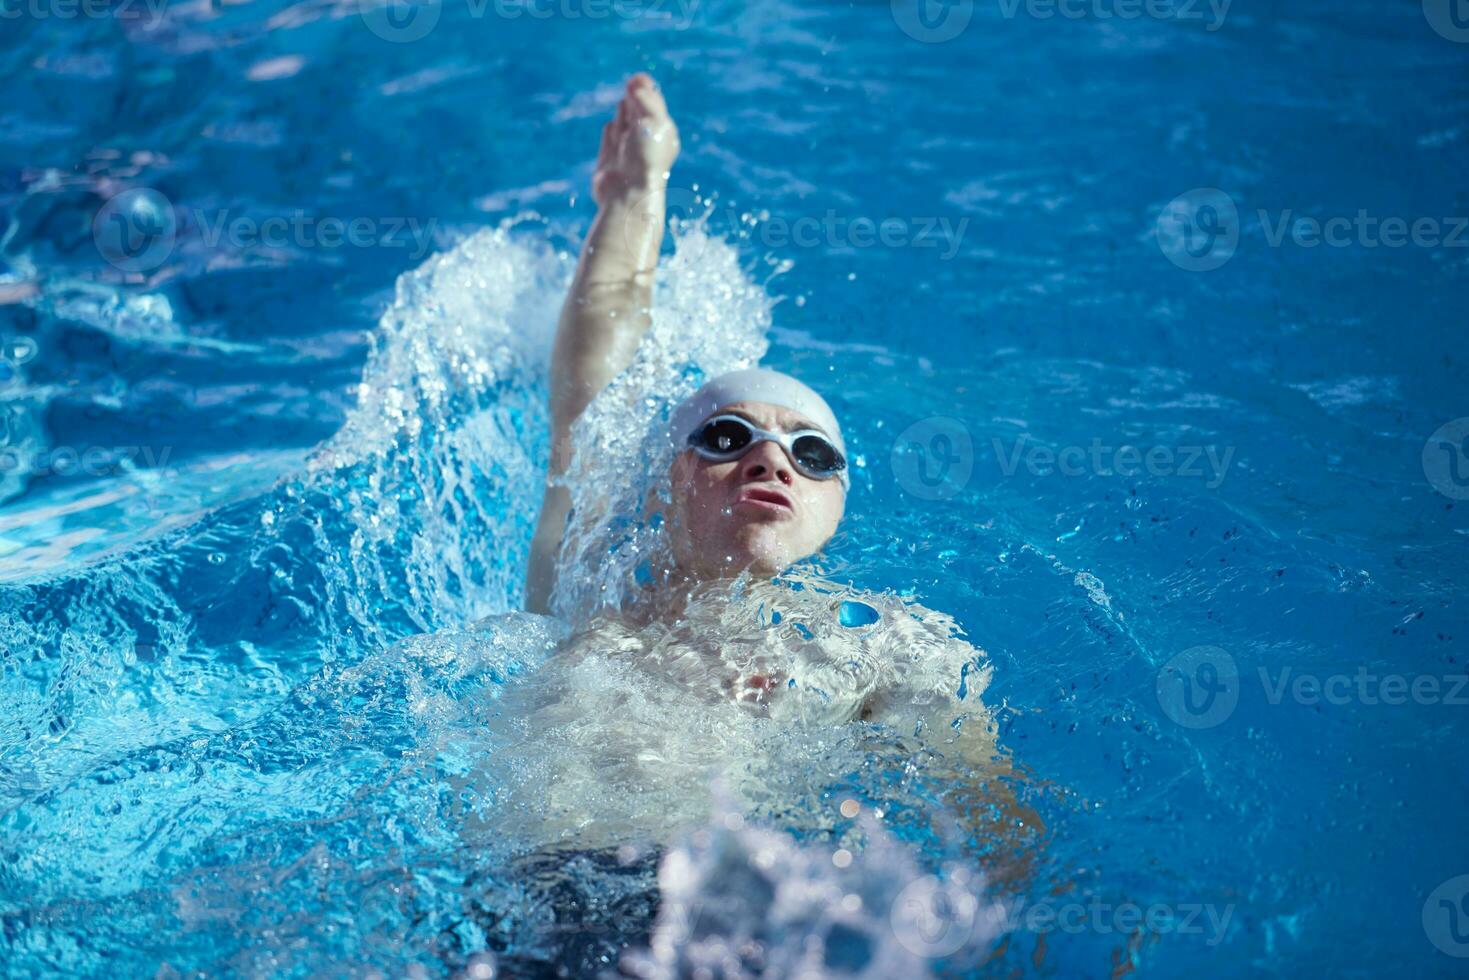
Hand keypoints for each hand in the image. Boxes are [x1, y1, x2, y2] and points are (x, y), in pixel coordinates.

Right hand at [592, 74, 680, 207]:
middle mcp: (646, 143)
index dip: (647, 91)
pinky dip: (611, 132)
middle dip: (635, 99)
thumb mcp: (652, 122)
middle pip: (639, 114)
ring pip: (625, 125)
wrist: (628, 193)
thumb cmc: (646, 157)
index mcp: (662, 135)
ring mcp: (627, 151)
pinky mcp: (610, 160)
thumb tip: (637, 83)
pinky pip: (610, 139)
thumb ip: (646, 100)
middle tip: (632, 82)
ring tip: (625, 101)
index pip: (655, 107)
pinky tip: (611, 127)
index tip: (638, 78)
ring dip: (624, 113)